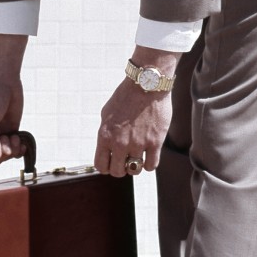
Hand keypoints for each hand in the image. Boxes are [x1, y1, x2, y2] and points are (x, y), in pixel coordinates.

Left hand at [95, 62, 175, 178]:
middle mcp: (120, 143)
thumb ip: (106, 133)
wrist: (146, 84)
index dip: (107, 166)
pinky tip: (149, 155)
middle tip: (125, 159)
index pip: (101, 166)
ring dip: (135, 166)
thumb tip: (106, 148)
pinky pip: (151, 166)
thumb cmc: (126, 96)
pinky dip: (149, 163)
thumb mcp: (107, 114)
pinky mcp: (155, 142)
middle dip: (120, 167)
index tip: (111, 162)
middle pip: (117, 172)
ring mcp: (138, 144)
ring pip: (134, 170)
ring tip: (137, 156)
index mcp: (105, 135)